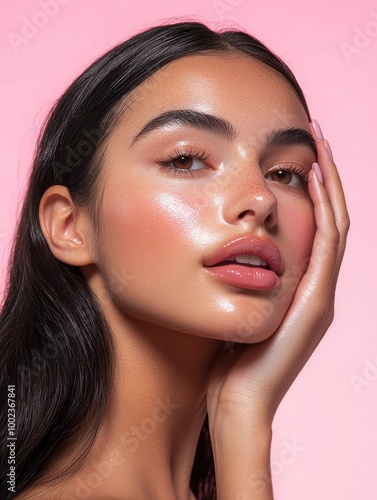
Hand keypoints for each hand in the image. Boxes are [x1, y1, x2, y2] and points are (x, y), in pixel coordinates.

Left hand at [207, 120, 349, 429]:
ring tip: (320, 143)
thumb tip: (223, 253)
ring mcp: (320, 295)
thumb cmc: (228, 359)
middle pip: (330, 218)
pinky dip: (325, 208)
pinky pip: (326, 245)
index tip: (299, 154)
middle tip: (317, 135)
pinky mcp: (316, 303)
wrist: (237, 402)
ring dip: (330, 183)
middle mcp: (317, 288)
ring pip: (335, 225)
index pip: (314, 227)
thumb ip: (240, 281)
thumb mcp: (237, 309)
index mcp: (299, 288)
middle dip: (326, 175)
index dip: (312, 189)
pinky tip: (315, 178)